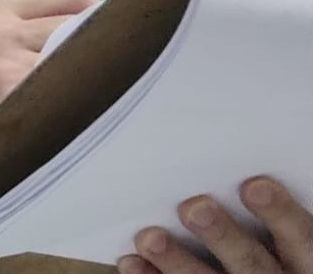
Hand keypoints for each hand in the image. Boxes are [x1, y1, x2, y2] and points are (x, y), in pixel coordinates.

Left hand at [119, 177, 312, 273]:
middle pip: (251, 262)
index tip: (254, 186)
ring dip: (178, 261)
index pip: (300, 237)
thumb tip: (243, 165)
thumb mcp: (289, 231)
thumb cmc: (273, 244)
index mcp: (303, 260)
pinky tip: (132, 261)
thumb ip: (272, 209)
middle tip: (193, 207)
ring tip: (150, 237)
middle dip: (221, 236)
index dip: (280, 214)